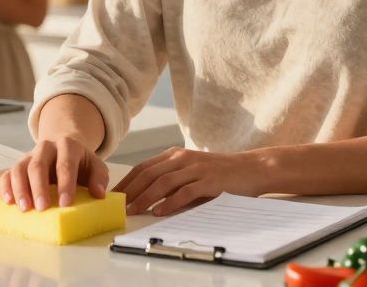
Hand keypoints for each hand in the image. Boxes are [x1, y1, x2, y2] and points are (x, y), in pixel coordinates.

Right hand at [0, 134, 108, 212]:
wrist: (65, 148)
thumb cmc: (80, 163)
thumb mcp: (96, 166)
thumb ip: (99, 178)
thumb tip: (98, 194)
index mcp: (68, 146)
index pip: (65, 164)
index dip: (65, 184)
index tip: (65, 204)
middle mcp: (46, 147)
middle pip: (38, 165)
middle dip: (39, 187)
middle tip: (42, 208)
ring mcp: (29, 156)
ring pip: (19, 168)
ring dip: (20, 189)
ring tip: (24, 208)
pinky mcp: (19, 166)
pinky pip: (7, 174)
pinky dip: (6, 187)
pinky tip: (9, 202)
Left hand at [114, 147, 270, 216]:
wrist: (252, 168)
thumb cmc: (220, 173)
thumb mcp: (191, 171)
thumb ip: (172, 179)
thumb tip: (146, 197)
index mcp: (176, 155)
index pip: (144, 167)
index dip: (127, 181)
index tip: (114, 195)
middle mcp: (183, 158)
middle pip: (150, 173)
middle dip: (132, 190)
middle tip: (118, 205)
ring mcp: (197, 168)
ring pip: (164, 182)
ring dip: (146, 197)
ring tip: (134, 210)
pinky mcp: (210, 181)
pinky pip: (186, 191)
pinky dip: (171, 202)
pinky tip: (160, 211)